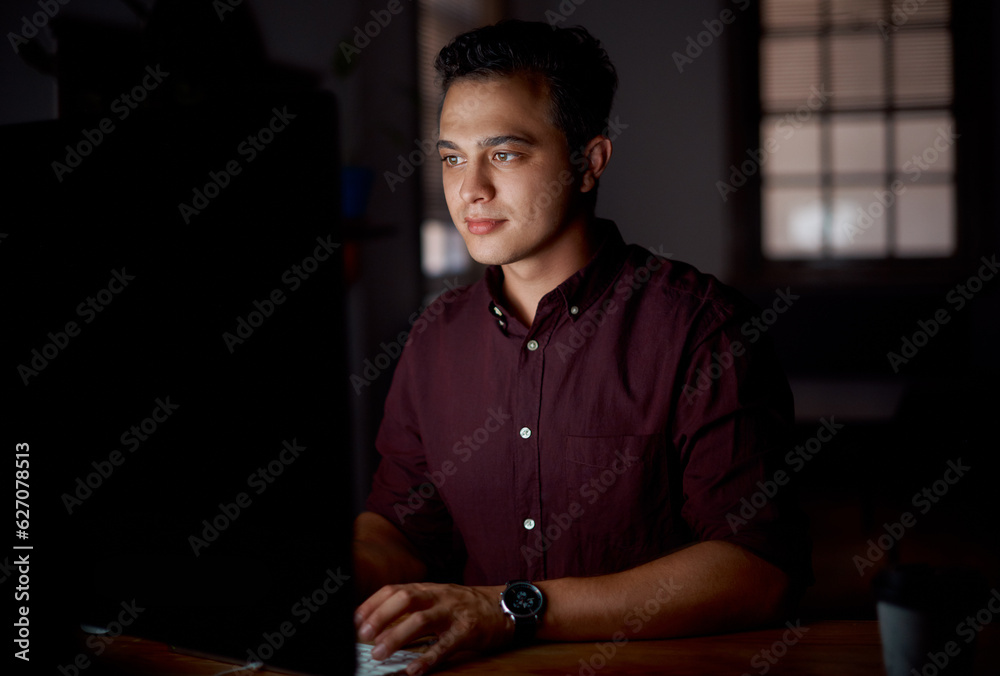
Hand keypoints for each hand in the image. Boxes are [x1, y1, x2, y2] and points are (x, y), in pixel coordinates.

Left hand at [354, 582, 513, 674]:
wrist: (506, 607)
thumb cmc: (466, 606)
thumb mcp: (439, 599)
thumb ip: (414, 607)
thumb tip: (380, 625)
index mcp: (429, 588)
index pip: (394, 589)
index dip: (372, 604)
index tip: (354, 621)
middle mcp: (439, 595)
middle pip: (405, 598)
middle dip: (380, 616)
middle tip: (362, 636)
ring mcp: (454, 612)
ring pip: (421, 620)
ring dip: (397, 637)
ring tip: (379, 654)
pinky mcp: (468, 631)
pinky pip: (445, 645)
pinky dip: (427, 658)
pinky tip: (413, 670)